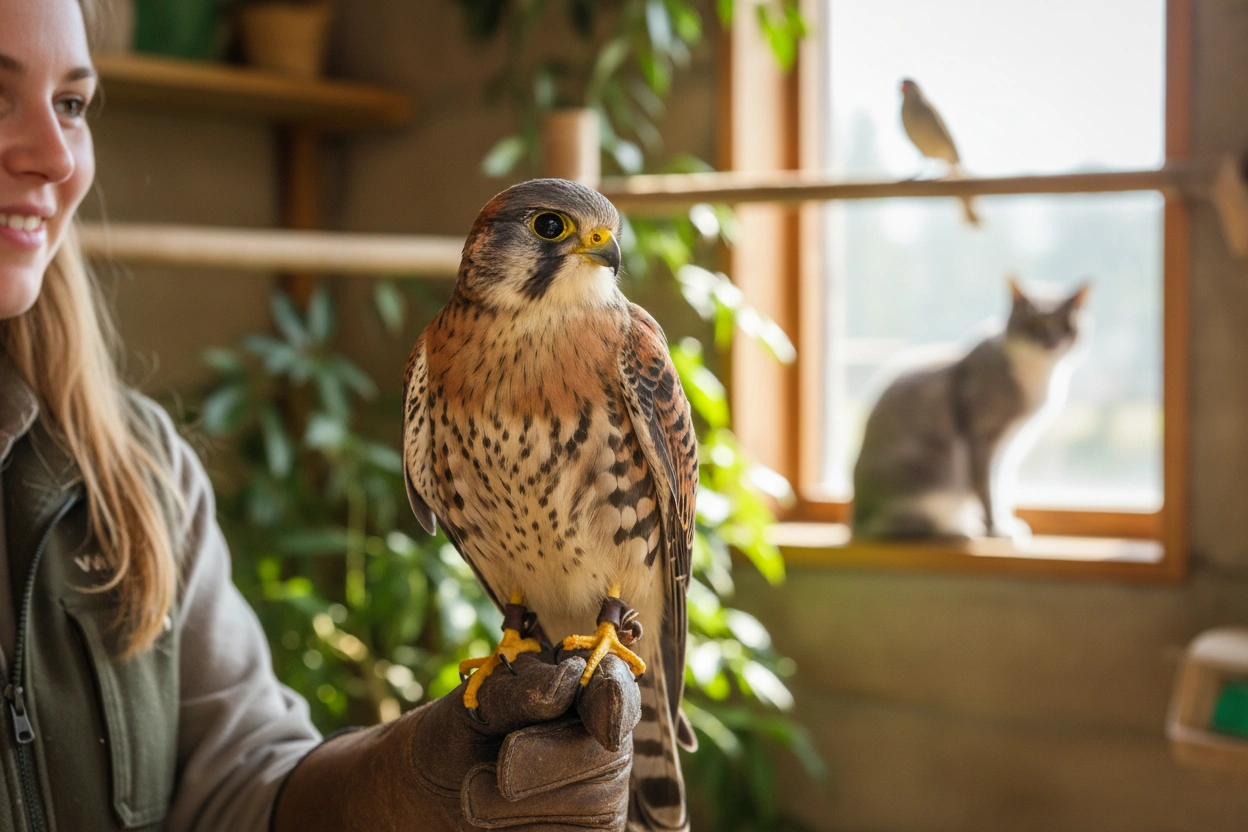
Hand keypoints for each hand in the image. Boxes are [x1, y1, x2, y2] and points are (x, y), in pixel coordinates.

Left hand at [272, 651, 640, 830]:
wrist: (434, 788)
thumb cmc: (461, 731)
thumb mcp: (478, 703)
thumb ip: (521, 691)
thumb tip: (567, 678)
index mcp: (584, 686)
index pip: (617, 689)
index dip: (615, 701)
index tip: (605, 726)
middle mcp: (606, 736)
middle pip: (602, 755)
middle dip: (545, 762)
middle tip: (498, 765)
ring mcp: (604, 789)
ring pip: (591, 805)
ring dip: (521, 806)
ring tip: (478, 792)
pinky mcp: (589, 830)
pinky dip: (524, 829)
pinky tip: (498, 820)